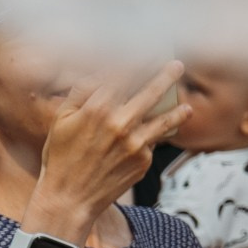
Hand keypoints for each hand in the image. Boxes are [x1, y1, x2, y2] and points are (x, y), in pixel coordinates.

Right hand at [28, 63, 188, 238]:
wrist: (69, 198)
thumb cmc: (61, 156)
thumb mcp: (62, 120)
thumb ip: (82, 93)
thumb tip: (100, 71)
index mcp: (97, 109)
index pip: (125, 75)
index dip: (139, 60)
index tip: (149, 50)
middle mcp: (120, 123)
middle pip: (151, 91)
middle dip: (166, 75)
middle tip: (178, 65)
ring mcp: (136, 143)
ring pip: (165, 119)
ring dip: (178, 109)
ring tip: (186, 105)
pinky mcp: (144, 160)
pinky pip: (154, 141)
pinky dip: (158, 137)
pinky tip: (161, 137)